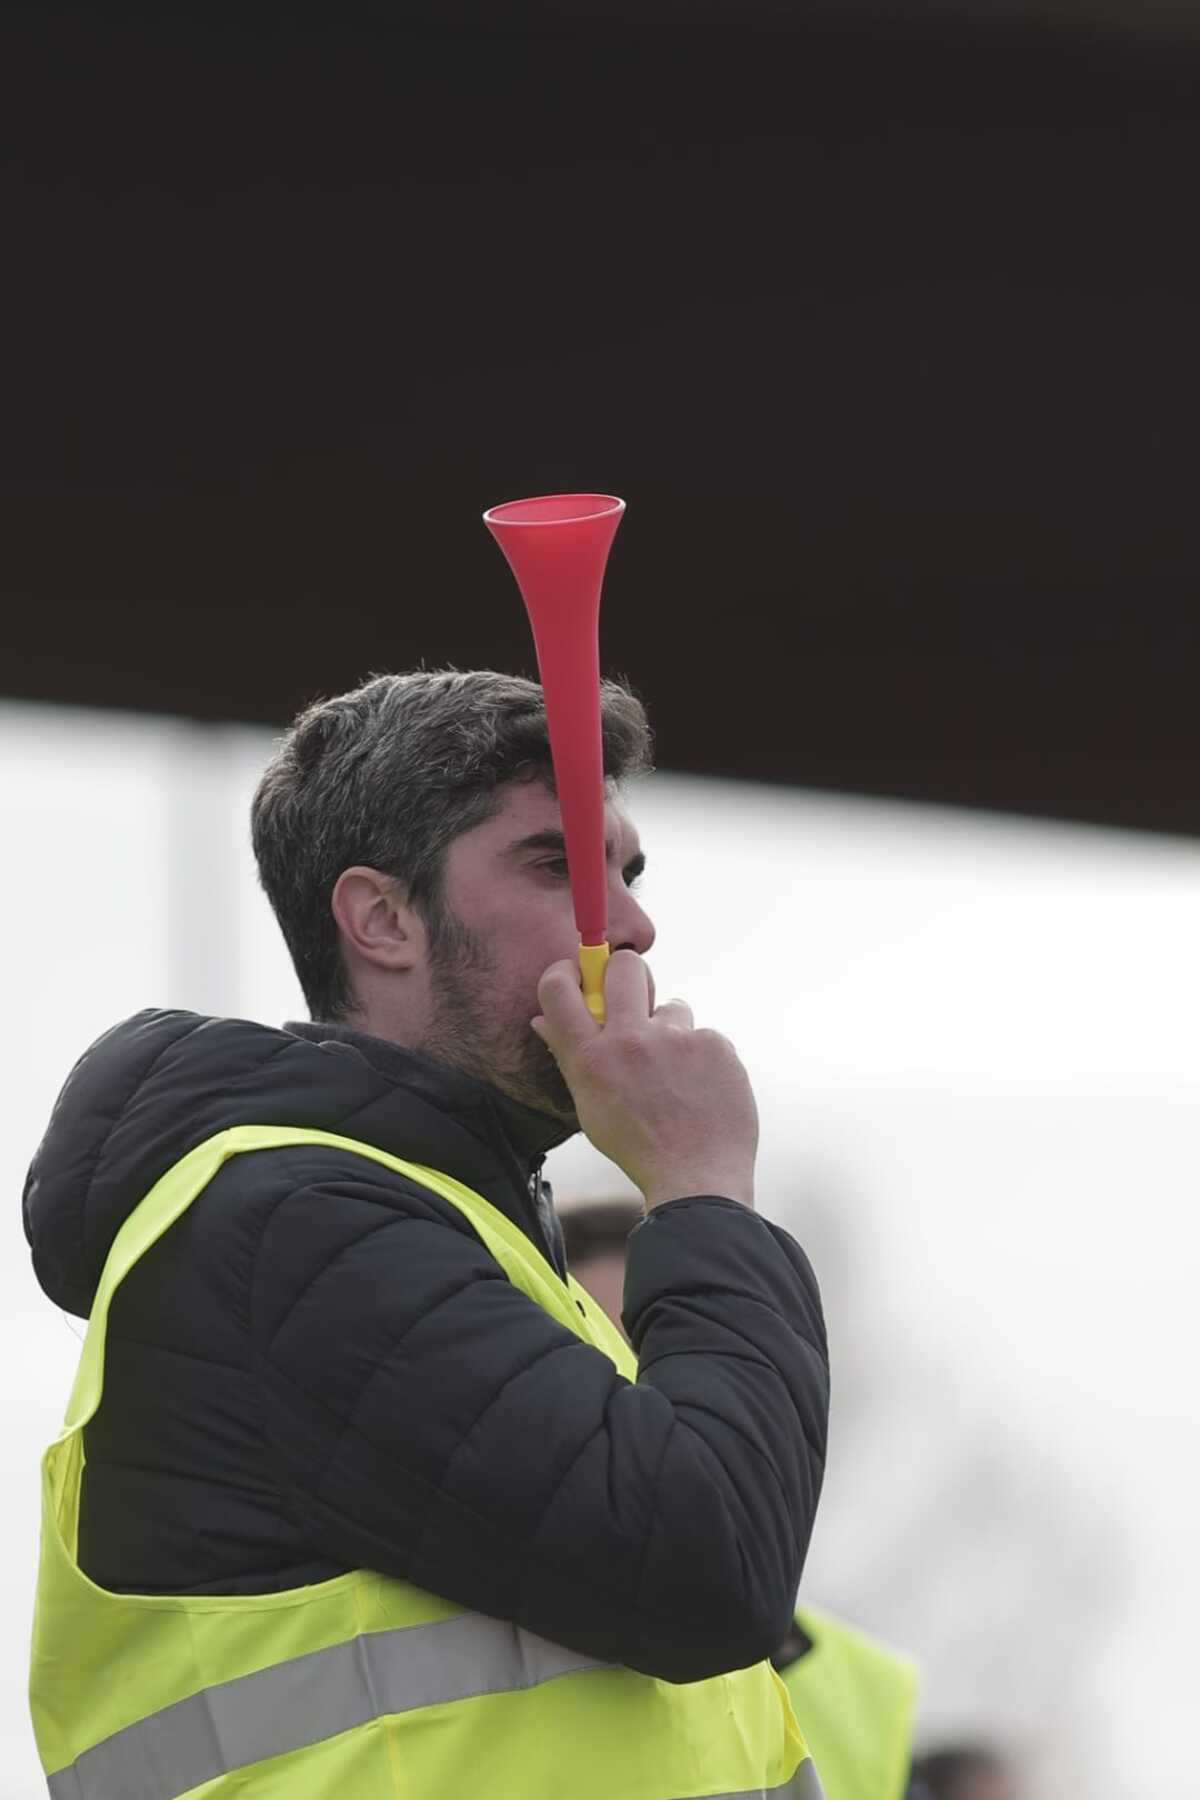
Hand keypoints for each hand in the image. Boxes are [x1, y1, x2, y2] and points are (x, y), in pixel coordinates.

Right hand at [531, 950, 757, 1209]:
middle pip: (625, 965)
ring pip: (672, 1008)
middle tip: (634, 998)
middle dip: (626, 972)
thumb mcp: (589, 1105)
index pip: (558, 987)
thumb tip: (542, 1020)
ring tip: (676, 1076)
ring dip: (671, 1032)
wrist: (696, 1178)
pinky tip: (701, 1090)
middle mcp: (629, 1039)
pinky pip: (704, 1036)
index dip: (567, 972)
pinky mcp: (713, 1044)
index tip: (579, 975)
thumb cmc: (637, 1146)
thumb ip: (569, 1056)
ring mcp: (675, 1039)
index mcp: (590, 1057)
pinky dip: (703, 1059)